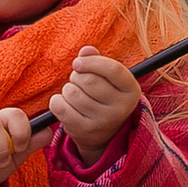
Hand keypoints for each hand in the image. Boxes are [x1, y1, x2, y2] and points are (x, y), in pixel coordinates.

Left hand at [49, 47, 140, 163]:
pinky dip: (57, 101)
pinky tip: (63, 102)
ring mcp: (103, 121)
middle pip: (89, 80)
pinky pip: (61, 108)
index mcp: (131, 90)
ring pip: (73, 93)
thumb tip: (86, 51)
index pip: (113, 69)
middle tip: (76, 80)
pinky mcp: (85, 131)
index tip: (78, 63)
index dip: (92, 62)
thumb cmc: (104, 98)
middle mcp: (121, 108)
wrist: (104, 135)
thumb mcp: (108, 79)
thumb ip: (98, 61)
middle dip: (76, 76)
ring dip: (67, 89)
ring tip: (73, 94)